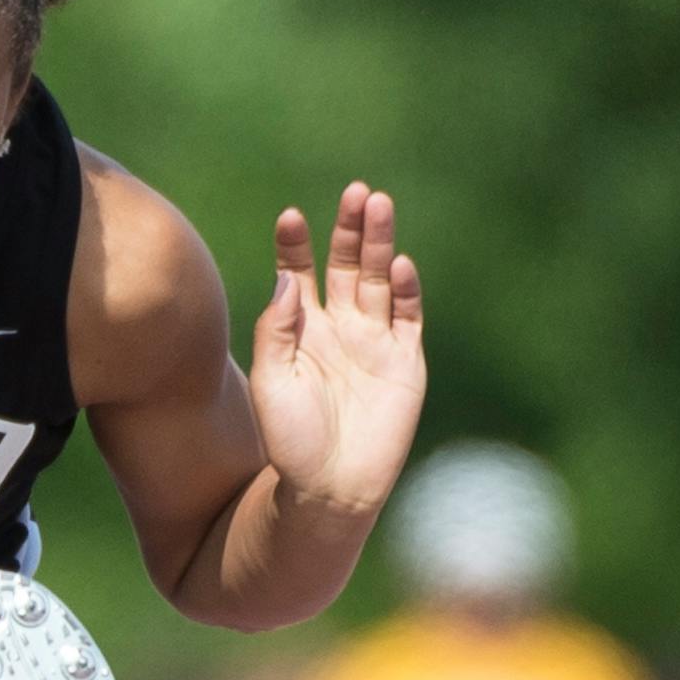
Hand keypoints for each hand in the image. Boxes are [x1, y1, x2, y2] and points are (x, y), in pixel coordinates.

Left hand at [248, 183, 425, 515]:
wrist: (329, 488)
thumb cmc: (290, 440)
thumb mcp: (271, 383)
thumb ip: (277, 331)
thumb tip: (286, 281)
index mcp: (302, 330)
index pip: (298, 274)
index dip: (295, 245)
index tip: (290, 217)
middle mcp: (340, 328)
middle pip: (346, 265)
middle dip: (350, 229)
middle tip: (355, 191)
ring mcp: (375, 342)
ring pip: (380, 281)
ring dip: (380, 244)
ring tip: (378, 205)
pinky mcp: (405, 362)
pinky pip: (408, 318)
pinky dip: (406, 290)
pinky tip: (399, 264)